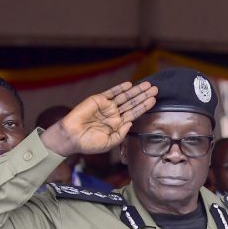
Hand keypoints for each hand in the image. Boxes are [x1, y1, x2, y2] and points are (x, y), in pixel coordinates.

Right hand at [42, 81, 157, 156]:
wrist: (72, 138)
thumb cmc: (90, 143)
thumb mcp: (110, 142)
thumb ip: (122, 133)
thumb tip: (131, 122)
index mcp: (118, 124)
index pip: (134, 113)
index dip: (144, 106)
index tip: (154, 100)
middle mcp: (114, 114)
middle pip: (132, 103)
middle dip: (144, 96)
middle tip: (155, 89)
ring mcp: (107, 106)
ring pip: (124, 96)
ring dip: (136, 90)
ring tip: (147, 85)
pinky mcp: (98, 100)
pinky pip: (111, 92)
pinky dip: (119, 88)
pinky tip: (129, 85)